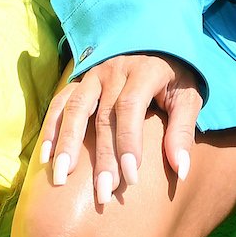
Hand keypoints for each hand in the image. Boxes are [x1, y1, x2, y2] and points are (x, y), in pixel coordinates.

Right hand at [40, 52, 200, 205]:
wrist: (158, 43)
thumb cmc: (175, 77)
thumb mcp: (189, 97)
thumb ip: (183, 130)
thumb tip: (181, 170)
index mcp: (145, 70)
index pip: (131, 107)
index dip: (129, 142)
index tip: (130, 178)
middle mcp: (115, 70)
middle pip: (104, 116)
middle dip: (103, 157)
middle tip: (103, 193)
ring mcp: (94, 74)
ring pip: (75, 109)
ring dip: (67, 144)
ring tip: (62, 178)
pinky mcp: (80, 80)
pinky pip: (60, 102)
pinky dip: (51, 128)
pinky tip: (46, 157)